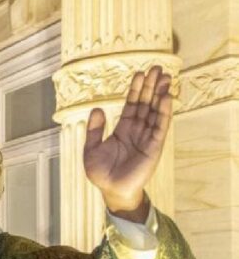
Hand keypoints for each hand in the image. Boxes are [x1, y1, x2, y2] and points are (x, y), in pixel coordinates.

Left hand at [83, 66, 172, 220]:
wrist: (111, 190)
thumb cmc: (101, 172)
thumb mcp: (91, 149)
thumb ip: (94, 130)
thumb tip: (97, 109)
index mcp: (122, 129)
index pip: (131, 105)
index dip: (136, 89)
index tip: (140, 74)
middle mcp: (137, 130)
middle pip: (146, 103)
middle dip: (151, 86)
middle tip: (157, 68)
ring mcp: (147, 137)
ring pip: (155, 111)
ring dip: (160, 94)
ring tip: (165, 77)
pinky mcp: (154, 146)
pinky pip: (160, 126)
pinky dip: (163, 112)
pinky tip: (166, 98)